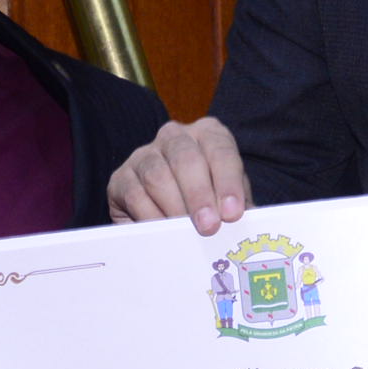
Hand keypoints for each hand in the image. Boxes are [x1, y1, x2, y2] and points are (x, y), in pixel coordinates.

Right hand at [107, 118, 249, 233]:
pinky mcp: (121, 177)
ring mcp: (144, 154)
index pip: (220, 149)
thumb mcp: (227, 202)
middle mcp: (175, 137)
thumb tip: (246, 228)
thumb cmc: (208, 203)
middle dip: (199, 195)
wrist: (169, 213)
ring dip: (174, 207)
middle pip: (186, 158)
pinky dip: (150, 216)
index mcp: (207, 134)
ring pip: (157, 175)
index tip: (232, 213)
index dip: (227, 182)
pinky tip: (162, 233)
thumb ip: (236, 210)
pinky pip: (135, 195)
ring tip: (186, 234)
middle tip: (209, 226)